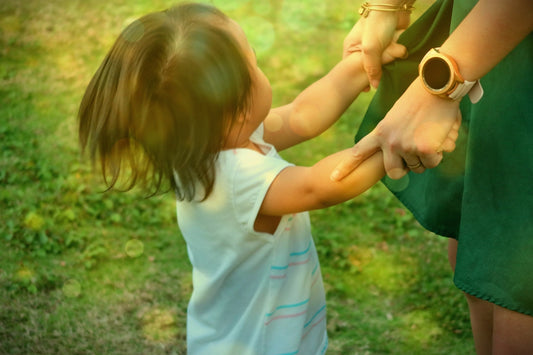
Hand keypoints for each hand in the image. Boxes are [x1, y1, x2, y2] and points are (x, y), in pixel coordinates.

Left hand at [331, 78, 461, 180]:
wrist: (437, 83)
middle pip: (394, 172)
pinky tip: (439, 135)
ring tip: (429, 133)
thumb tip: (404, 158)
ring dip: (426, 156)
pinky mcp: (424, 149)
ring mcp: (405, 146)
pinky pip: (432, 163)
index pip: (359, 152)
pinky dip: (439, 153)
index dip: (346, 167)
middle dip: (406, 168)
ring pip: (418, 167)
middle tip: (416, 152)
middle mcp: (389, 142)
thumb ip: (394, 135)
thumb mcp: (397, 116)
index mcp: (380, 132)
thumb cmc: (421, 97)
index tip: (333, 178)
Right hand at [343, 10, 410, 87]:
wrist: (394, 6)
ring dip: (390, 61)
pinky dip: (397, 55)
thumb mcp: (370, 49)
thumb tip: (374, 86)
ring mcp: (377, 46)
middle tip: (383, 72)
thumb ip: (371, 68)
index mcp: (351, 49)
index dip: (360, 79)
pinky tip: (399, 54)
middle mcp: (362, 48)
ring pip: (383, 62)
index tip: (366, 89)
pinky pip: (393, 55)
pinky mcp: (389, 43)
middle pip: (370, 67)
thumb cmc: (376, 25)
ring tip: (393, 57)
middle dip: (378, 69)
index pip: (353, 69)